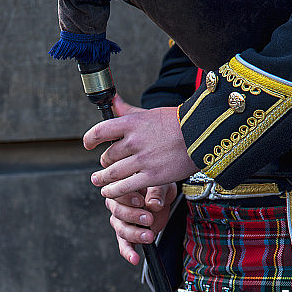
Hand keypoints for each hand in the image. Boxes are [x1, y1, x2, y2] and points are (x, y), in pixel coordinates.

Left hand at [83, 98, 197, 198]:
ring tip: (99, 181)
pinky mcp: (152, 176)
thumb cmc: (177, 123)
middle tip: (106, 166)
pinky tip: (108, 192)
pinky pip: (125, 187)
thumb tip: (111, 99)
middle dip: (104, 162)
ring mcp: (142, 160)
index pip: (100, 131)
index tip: (87, 144)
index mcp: (132, 123)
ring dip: (103, 179)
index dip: (89, 139)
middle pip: (108, 156)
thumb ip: (127, 110)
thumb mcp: (149, 112)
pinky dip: (113, 191)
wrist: (204, 135)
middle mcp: (134, 141)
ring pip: (113, 173)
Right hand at [106, 183, 177, 264]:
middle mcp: (116, 205)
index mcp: (119, 189)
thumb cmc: (157, 188)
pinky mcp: (126, 235)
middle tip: (149, 219)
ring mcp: (120, 222)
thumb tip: (154, 204)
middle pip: (118, 212)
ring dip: (135, 234)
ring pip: (122, 230)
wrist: (162, 198)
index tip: (141, 201)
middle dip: (134, 217)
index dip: (127, 198)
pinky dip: (128, 253)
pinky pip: (124, 245)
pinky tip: (134, 259)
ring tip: (149, 236)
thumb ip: (156, 192)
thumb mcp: (161, 184)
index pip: (117, 194)